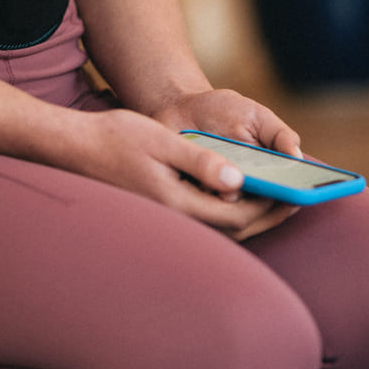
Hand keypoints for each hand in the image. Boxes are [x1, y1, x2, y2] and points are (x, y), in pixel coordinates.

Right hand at [75, 106, 296, 239]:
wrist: (71, 148)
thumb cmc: (114, 138)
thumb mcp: (163, 141)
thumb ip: (201, 162)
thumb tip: (239, 179)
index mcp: (176, 203)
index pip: (236, 215)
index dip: (269, 207)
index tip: (295, 195)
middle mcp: (172, 219)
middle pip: (231, 229)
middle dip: (266, 216)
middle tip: (296, 202)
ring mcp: (164, 219)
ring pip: (217, 228)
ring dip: (248, 217)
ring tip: (274, 200)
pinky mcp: (159, 213)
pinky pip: (202, 221)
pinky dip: (226, 213)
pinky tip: (236, 199)